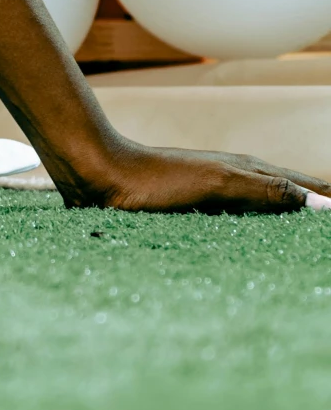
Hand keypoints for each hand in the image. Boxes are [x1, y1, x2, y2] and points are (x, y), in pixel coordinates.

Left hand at [57, 137, 330, 215]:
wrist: (101, 175)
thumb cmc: (156, 180)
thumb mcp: (217, 183)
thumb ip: (265, 189)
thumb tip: (314, 200)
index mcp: (248, 170)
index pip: (305, 186)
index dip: (328, 197)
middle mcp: (236, 178)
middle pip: (290, 192)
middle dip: (316, 203)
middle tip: (328, 220)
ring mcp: (216, 193)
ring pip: (266, 205)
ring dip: (290, 213)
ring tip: (306, 229)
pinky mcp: (193, 209)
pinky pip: (240, 220)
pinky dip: (260, 227)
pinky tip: (256, 239)